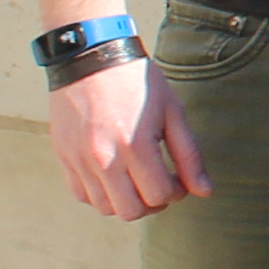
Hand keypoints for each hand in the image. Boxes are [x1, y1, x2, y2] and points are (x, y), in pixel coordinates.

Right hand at [49, 55, 206, 221]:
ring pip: (105, 208)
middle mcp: (104, 158)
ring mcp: (80, 160)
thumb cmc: (135, 81)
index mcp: (135, 145)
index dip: (176, 192)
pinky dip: (100, 194)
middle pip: (131, 211)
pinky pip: (82, 195)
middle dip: (152, 203)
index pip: (160, 196)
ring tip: (136, 179)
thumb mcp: (172, 111)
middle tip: (158, 183)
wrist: (91, 57)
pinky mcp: (64, 157)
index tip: (176, 178)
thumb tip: (203, 191)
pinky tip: (113, 175)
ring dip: (126, 201)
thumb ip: (189, 155)